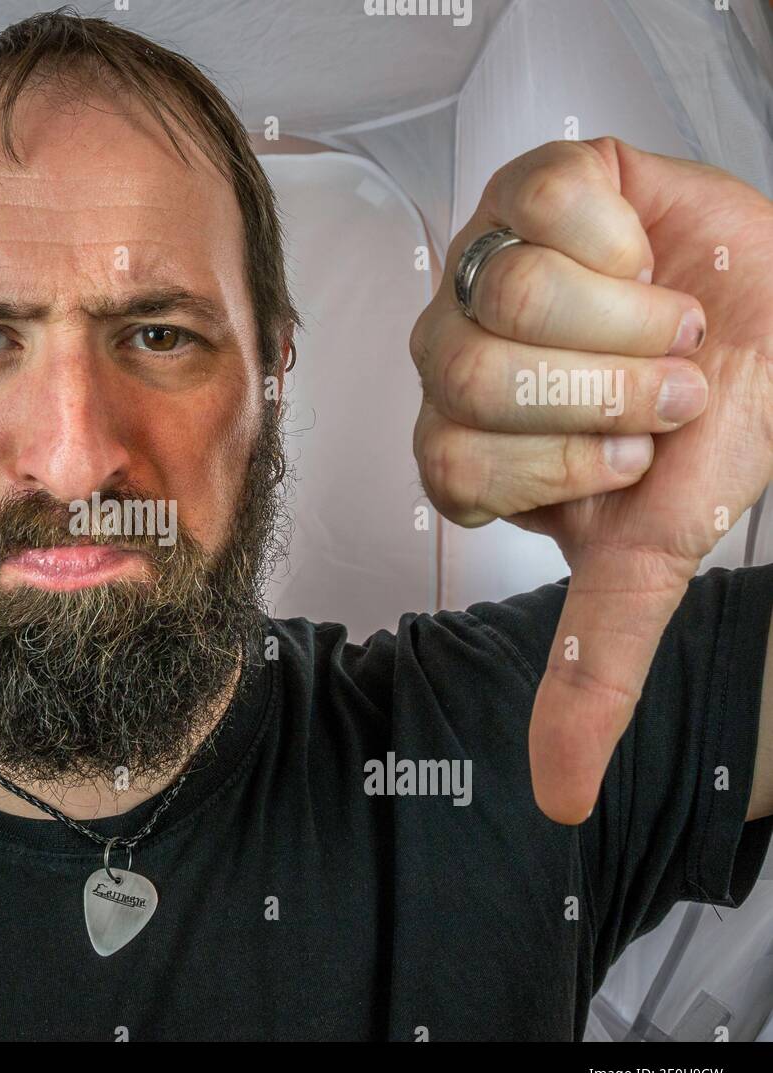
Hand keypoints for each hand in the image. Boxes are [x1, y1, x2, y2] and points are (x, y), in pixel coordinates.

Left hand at [409, 137, 772, 823]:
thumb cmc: (713, 424)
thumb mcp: (659, 548)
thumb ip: (598, 660)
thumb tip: (558, 796)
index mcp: (464, 450)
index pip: (454, 473)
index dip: (566, 463)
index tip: (638, 454)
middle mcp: (448, 362)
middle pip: (470, 384)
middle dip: (607, 396)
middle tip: (668, 389)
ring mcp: (476, 268)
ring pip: (503, 298)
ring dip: (629, 326)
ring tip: (671, 328)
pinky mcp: (525, 187)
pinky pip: (546, 210)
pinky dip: (632, 246)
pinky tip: (647, 258)